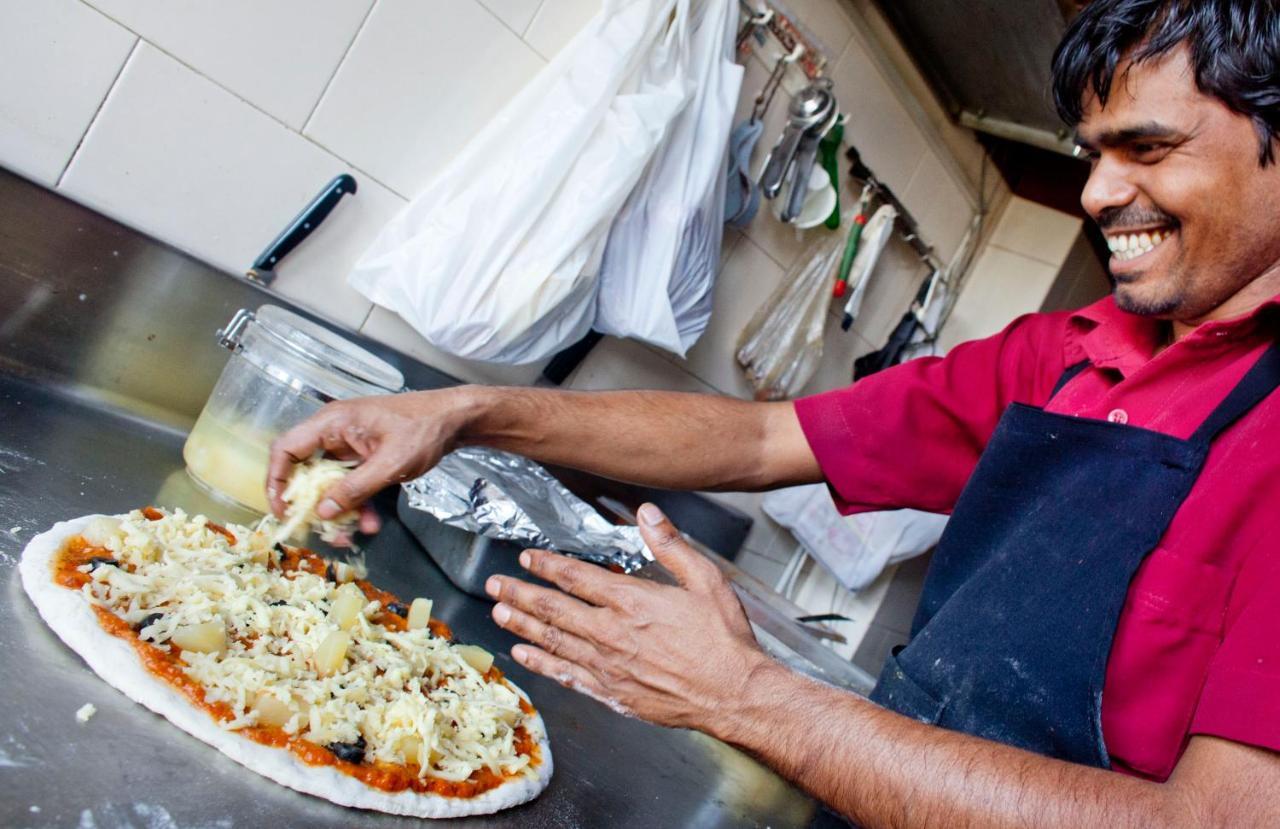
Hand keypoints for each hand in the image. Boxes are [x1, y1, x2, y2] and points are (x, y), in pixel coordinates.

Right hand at [266, 388, 473, 527]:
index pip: (286, 449)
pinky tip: (372, 523)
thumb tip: (323, 511)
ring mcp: (350, 444)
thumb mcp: (389, 464)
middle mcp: (335, 431)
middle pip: (306, 470)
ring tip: (351, 535)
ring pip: (330, 482)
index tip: (282, 510)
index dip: (277, 480)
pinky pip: (351, 483)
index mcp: (332, 422)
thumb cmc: (424, 429)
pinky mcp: (364, 456)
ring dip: (339, 509)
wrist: (455, 419)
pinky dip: (358, 503)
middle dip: (312, 504)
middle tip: (318, 529)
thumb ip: (354, 489)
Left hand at [486, 503, 769, 730]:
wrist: (734, 695)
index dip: (547, 565)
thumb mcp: (706, 580)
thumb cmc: (724, 641)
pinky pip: (567, 676)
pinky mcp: (612, 694)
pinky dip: (542, 665)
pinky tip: (524, 656)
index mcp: (632, 602)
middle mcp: (612, 633)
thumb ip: (671, 546)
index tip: (527, 558)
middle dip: (521, 594)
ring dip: (522, 625)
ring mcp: (608, 666)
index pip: (577, 578)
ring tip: (498, 613)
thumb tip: (646, 512)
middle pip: (554, 609)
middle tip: (494, 584)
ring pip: (553, 641)